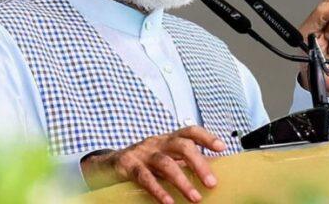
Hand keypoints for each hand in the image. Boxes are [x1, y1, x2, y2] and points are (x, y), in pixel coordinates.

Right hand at [81, 126, 225, 203]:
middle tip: (211, 183)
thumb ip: (181, 163)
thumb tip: (209, 175)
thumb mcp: (162, 158)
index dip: (206, 137)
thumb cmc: (142, 164)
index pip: (189, 132)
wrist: (106, 165)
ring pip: (165, 163)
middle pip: (181, 146)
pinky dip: (158, 190)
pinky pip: (145, 178)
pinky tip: (169, 202)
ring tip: (195, 198)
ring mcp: (141, 153)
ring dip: (182, 181)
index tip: (222, 147)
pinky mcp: (127, 165)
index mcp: (167, 139)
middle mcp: (156, 142)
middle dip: (199, 163)